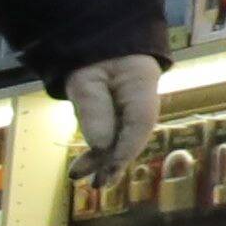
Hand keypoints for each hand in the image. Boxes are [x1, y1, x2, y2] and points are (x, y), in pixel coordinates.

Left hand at [63, 52, 163, 172]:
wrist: (94, 41)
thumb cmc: (90, 56)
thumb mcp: (85, 80)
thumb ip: (93, 109)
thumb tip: (100, 146)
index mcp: (142, 82)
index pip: (140, 123)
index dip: (125, 150)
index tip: (108, 171)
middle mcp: (144, 97)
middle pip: (133, 134)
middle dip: (114, 161)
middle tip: (97, 184)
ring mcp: (134, 106)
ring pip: (123, 137)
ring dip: (103, 159)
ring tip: (82, 177)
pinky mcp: (121, 113)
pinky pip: (115, 134)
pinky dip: (100, 150)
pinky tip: (85, 166)